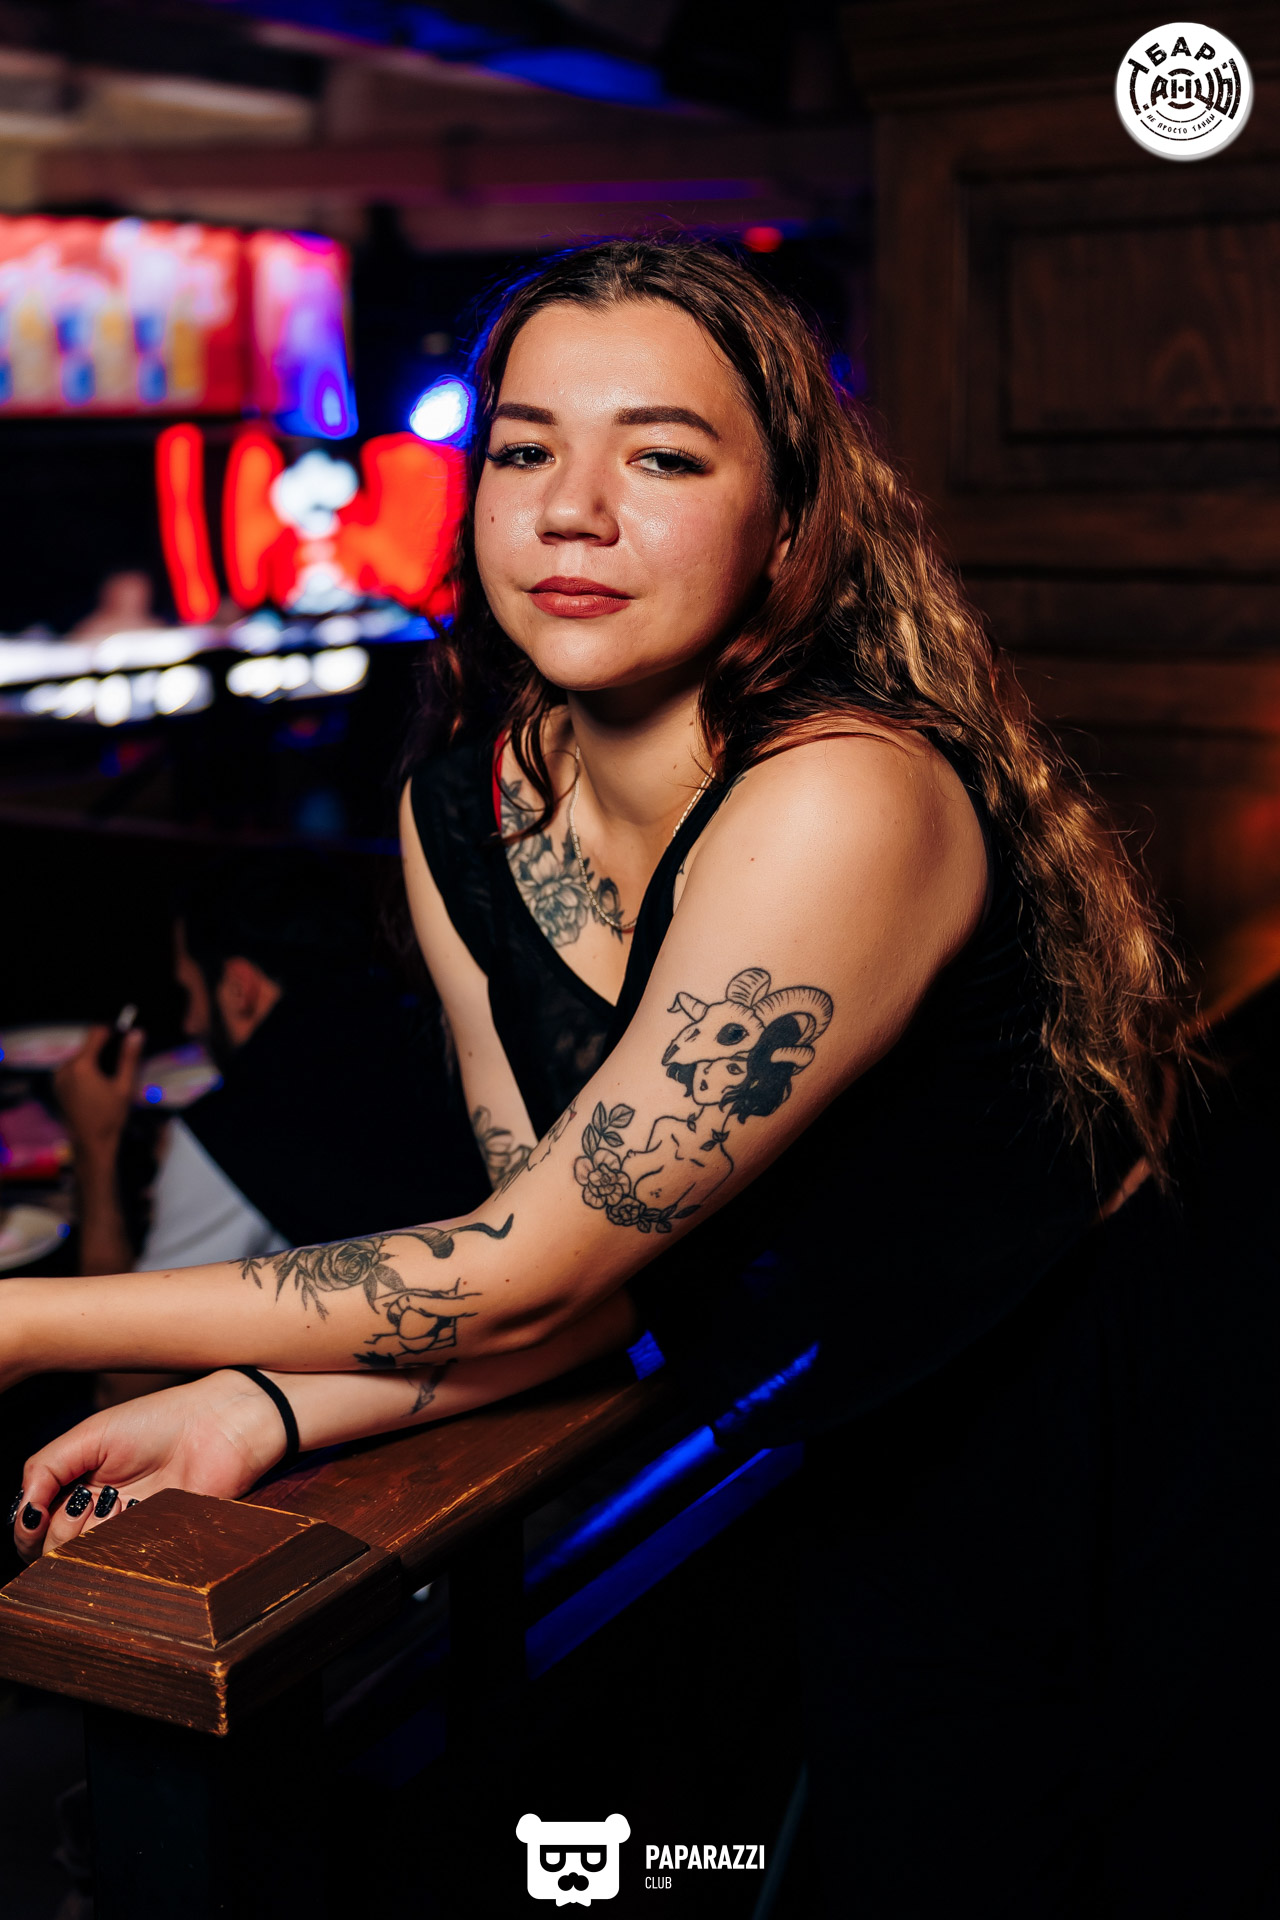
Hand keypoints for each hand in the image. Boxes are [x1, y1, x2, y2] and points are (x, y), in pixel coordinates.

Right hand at [10, 1370, 286, 1563]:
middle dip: (62, 1529)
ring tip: (118, 1501)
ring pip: (87, 1562)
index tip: (36, 1514)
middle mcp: (100, 1519)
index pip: (35, 1532)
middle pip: (55, 1553)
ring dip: (93, 1535)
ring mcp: (130, 1535)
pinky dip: (120, 1541)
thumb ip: (47, 1467)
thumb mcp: (92, 1434)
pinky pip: (127, 1563)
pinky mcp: (160, 1547)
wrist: (222, 1423)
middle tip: (89, 1499)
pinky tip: (136, 1512)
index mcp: (78, 1492)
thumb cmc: (160, 1420)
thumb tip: (23, 1511)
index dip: (28, 1530)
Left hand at [54, 1025, 145, 1156]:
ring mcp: (58, 1078)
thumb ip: (129, 1058)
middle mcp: (65, 1068)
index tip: (124, 1035)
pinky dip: (84, 1071)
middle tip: (119, 1065)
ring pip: (79, 1058)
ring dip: (93, 1061)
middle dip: (104, 1050)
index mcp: (81, 1065)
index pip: (96, 1033)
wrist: (91, 1143)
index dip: (112, 1031)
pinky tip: (96, 1087)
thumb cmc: (110, 1116)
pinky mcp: (56, 1086)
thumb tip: (136, 1033)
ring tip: (109, 1079)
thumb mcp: (124, 1087)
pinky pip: (72, 1069)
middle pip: (87, 1046)